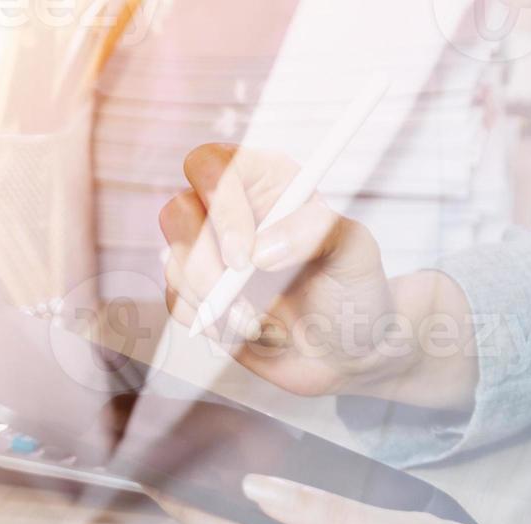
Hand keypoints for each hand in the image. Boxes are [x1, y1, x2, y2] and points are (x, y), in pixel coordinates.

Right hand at [163, 145, 469, 405]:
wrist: (344, 350)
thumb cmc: (353, 291)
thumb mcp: (356, 252)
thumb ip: (316, 232)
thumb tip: (261, 249)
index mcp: (266, 184)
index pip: (214, 165)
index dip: (218, 202)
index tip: (244, 255)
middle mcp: (229, 213)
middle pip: (177, 213)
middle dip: (201, 262)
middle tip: (235, 292)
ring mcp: (208, 254)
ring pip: (174, 263)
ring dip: (211, 301)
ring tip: (255, 321)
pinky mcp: (195, 293)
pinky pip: (176, 302)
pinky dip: (209, 323)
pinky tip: (246, 330)